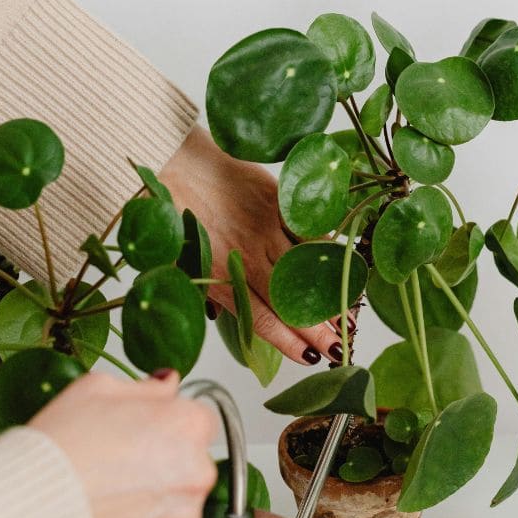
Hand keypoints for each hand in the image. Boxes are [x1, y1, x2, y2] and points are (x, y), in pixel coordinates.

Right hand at [32, 370, 217, 517]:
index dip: (167, 427)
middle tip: (117, 471)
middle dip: (164, 468)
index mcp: (187, 425)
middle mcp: (197, 472)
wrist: (29, 511)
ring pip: (178, 508)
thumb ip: (146, 388)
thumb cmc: (59, 449)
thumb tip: (166, 385)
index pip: (198, 422)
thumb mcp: (96, 389)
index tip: (145, 436)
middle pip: (191, 466)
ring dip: (154, 507)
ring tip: (108, 503)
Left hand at [159, 125, 345, 365]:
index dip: (288, 342)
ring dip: (330, 297)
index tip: (309, 358)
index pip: (261, 320)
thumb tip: (222, 313)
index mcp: (219, 276)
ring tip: (350, 317)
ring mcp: (265, 227)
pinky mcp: (277, 199)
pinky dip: (327, 250)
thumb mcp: (174, 260)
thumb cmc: (167, 209)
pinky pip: (309, 230)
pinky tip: (342, 266)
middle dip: (318, 331)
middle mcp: (246, 256)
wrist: (168, 159)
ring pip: (305, 271)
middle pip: (290, 303)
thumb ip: (203, 287)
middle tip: (340, 349)